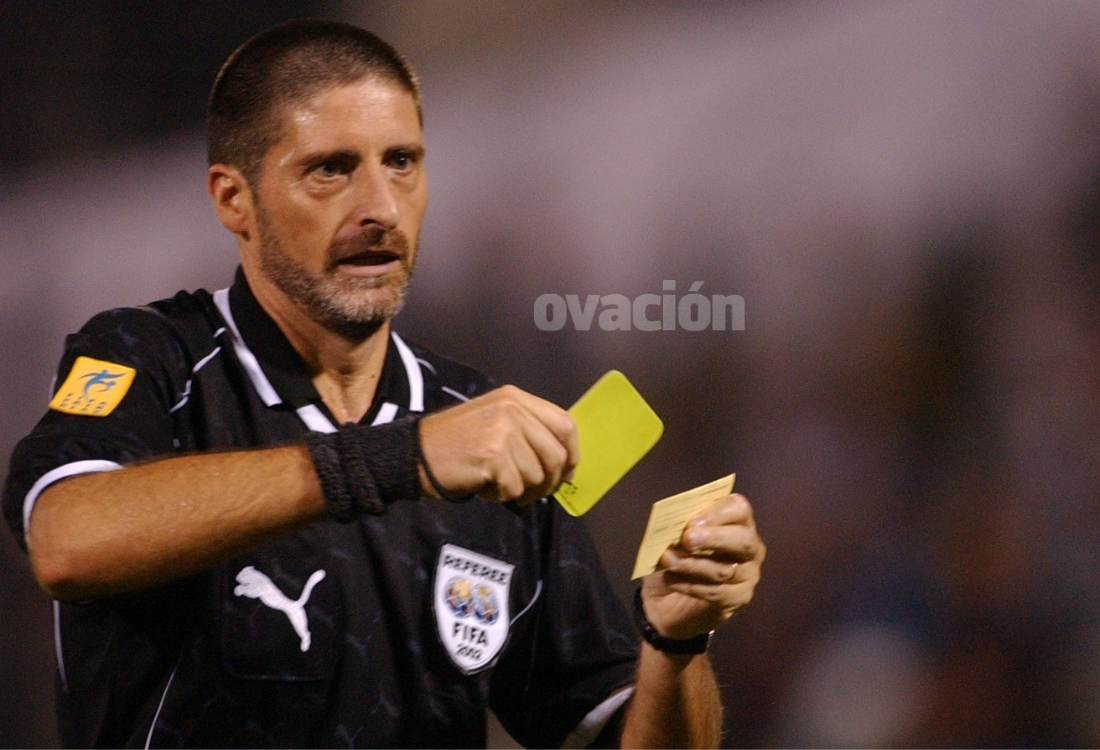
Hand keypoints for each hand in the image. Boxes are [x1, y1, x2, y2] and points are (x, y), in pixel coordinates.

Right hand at [417, 385, 578, 504]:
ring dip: (520, 490)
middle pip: (556, 455)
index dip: (573, 453)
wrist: (416, 453)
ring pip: (536, 476)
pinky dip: (501, 496)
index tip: (568, 472)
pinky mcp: (493, 456)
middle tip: (534, 493)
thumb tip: (564, 461)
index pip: (565, 424)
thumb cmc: (456, 442)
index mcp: (516, 398)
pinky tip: (484, 485)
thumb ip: (528, 431)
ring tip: (496, 483)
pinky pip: (514, 489)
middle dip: (550, 482)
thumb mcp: (495, 420)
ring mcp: (503, 431)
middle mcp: (512, 410)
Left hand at [640, 493, 764, 640]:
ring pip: (725, 570)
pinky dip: (690, 585)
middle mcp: (750, 546)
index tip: (692, 522)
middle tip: (687, 539)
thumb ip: (680, 527)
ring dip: (693, 564)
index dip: (717, 513)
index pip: (739, 509)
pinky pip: (716, 592)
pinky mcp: (738, 598)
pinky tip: (671, 579)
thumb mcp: (673, 537)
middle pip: (743, 540)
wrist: (667, 597)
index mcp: (736, 521)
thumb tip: (676, 525)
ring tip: (667, 560)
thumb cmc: (676, 554)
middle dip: (714, 538)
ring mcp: (748, 574)